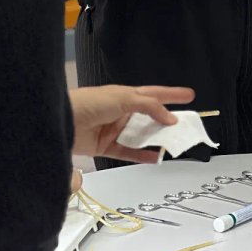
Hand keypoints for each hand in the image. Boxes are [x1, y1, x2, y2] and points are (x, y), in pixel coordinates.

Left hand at [69, 85, 194, 162]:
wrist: (62, 120)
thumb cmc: (90, 102)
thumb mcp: (124, 98)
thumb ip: (149, 107)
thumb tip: (170, 117)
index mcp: (125, 95)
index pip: (154, 94)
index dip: (171, 94)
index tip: (189, 95)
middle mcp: (121, 111)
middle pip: (150, 116)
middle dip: (167, 119)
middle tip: (186, 124)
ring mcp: (114, 129)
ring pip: (141, 134)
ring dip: (156, 138)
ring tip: (174, 142)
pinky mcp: (106, 146)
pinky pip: (128, 151)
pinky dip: (142, 155)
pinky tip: (156, 157)